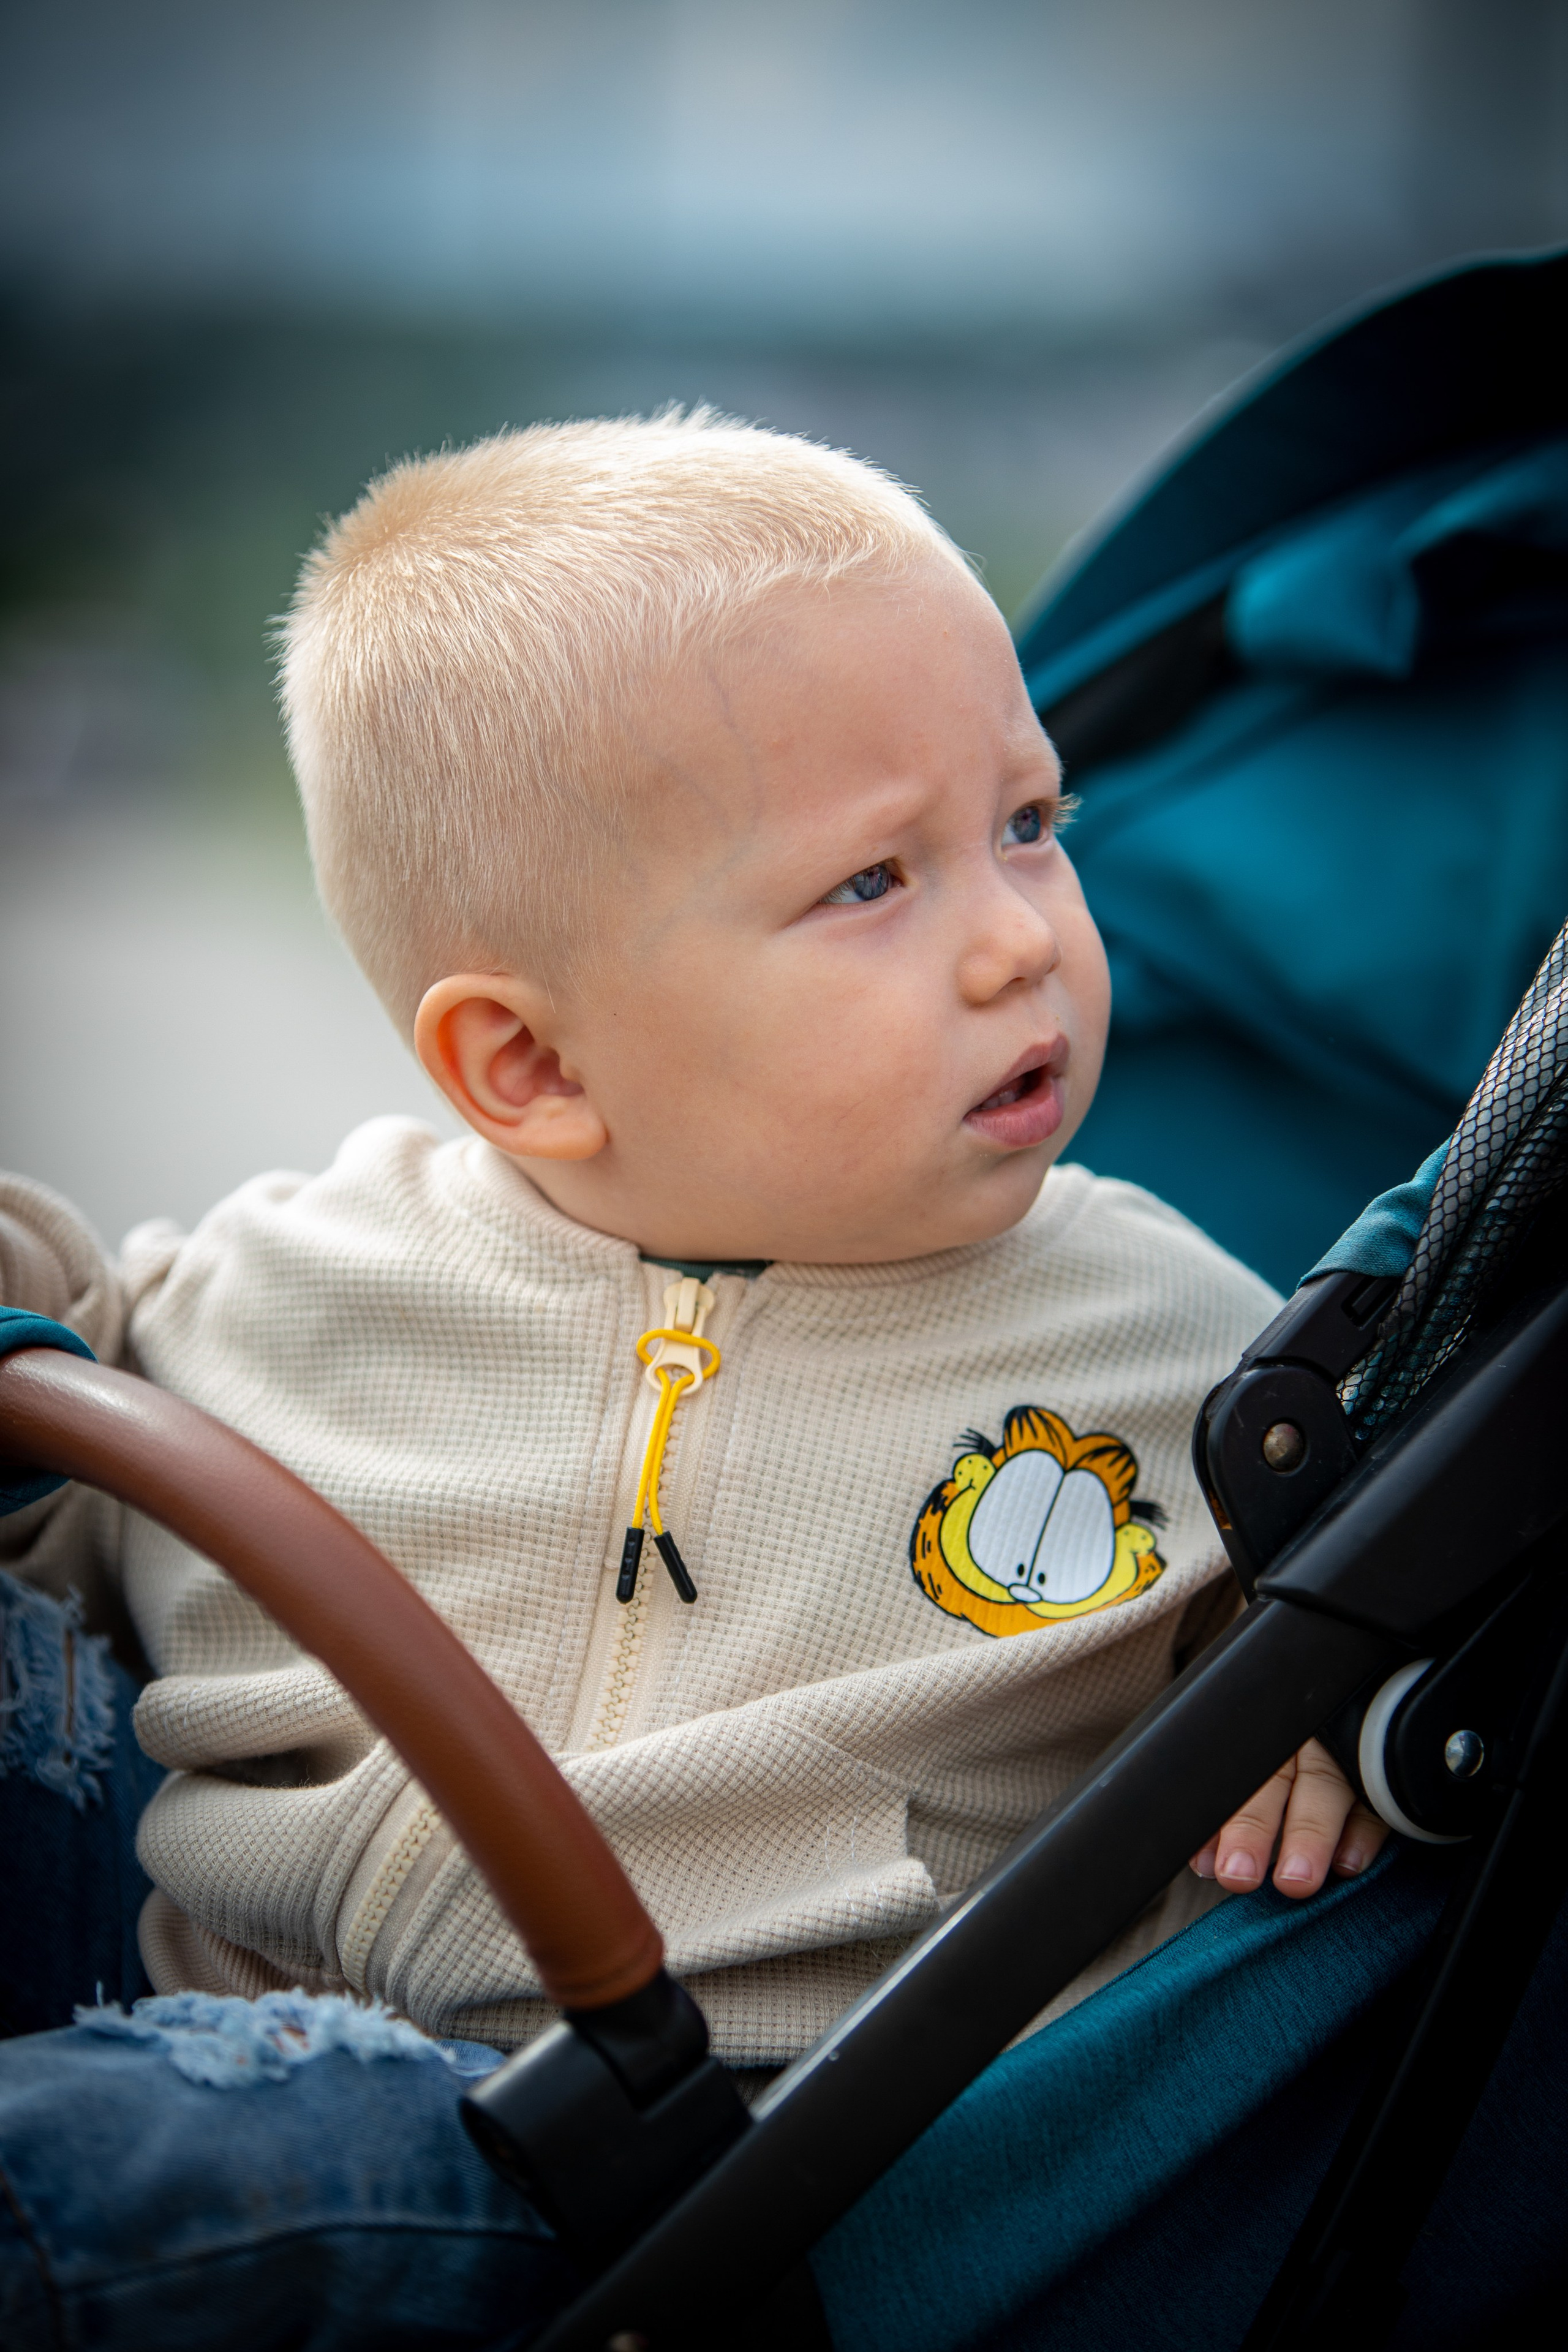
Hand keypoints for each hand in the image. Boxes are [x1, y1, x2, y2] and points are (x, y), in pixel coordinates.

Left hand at [1190, 1738, 1387, 1897]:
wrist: (1377, 1719)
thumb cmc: (1306, 1758)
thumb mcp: (1274, 1766)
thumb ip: (1242, 1806)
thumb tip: (1203, 1862)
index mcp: (1268, 1739)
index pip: (1234, 1779)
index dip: (1218, 1823)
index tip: (1204, 1865)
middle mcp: (1303, 1741)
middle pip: (1271, 1781)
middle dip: (1253, 1829)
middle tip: (1238, 1875)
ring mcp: (1347, 1750)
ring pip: (1325, 1788)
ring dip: (1310, 1837)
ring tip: (1294, 1882)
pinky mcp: (1387, 1773)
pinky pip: (1376, 1802)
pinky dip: (1363, 1834)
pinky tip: (1348, 1865)